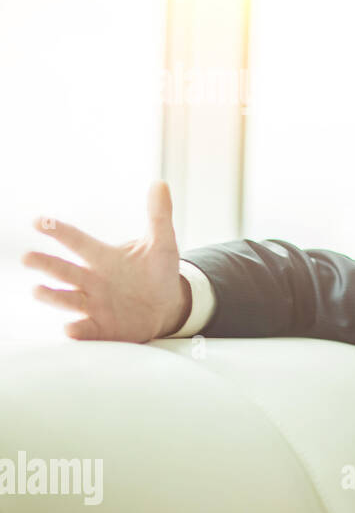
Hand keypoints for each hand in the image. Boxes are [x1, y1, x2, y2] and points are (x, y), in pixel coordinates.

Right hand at [20, 181, 189, 342]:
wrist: (168, 305)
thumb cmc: (158, 271)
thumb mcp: (162, 243)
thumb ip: (159, 215)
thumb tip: (159, 184)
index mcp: (102, 257)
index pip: (76, 240)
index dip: (58, 231)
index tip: (39, 221)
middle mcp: (91, 280)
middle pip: (63, 271)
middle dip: (45, 264)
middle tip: (28, 257)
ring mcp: (94, 304)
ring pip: (67, 300)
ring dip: (52, 296)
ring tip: (38, 290)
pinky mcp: (103, 327)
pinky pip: (86, 329)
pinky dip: (78, 329)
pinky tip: (70, 328)